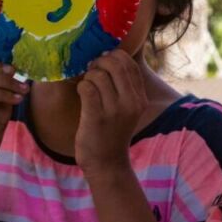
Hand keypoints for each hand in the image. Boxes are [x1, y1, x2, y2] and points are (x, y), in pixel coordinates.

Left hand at [76, 50, 146, 175]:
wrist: (107, 164)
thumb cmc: (113, 133)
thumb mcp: (128, 110)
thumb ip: (125, 88)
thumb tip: (109, 58)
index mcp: (140, 98)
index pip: (129, 64)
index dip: (113, 57)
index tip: (103, 63)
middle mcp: (131, 102)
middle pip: (114, 64)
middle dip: (99, 62)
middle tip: (92, 70)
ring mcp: (114, 110)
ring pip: (98, 75)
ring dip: (88, 76)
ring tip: (87, 85)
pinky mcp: (96, 117)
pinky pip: (86, 88)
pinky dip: (81, 86)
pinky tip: (81, 93)